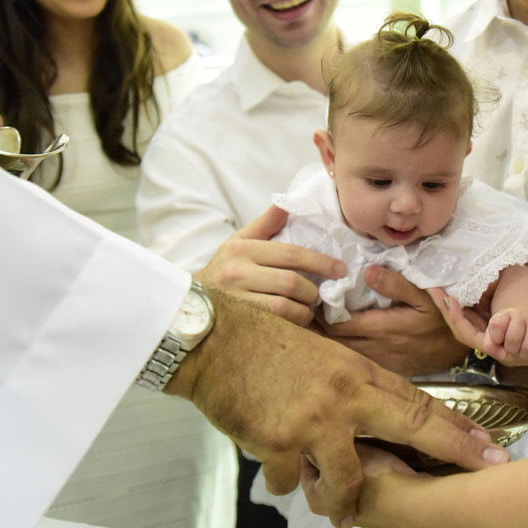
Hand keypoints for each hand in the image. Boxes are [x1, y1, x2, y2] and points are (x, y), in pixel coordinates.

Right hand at [167, 290, 507, 525]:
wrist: (212, 339)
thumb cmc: (261, 342)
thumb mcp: (318, 353)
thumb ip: (347, 384)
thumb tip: (368, 414)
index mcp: (355, 371)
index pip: (416, 400)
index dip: (455, 425)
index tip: (487, 442)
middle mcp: (344, 395)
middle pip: (413, 427)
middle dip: (453, 451)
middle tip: (486, 468)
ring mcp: (314, 420)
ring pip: (349, 478)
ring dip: (343, 500)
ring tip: (339, 512)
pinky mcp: (279, 442)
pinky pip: (292, 482)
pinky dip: (285, 482)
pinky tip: (277, 472)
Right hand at [194, 205, 345, 326]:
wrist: (188, 303)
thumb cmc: (222, 269)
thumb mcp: (238, 241)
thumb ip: (266, 224)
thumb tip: (288, 201)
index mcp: (242, 249)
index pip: (290, 254)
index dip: (320, 262)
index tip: (340, 269)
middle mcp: (237, 273)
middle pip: (291, 283)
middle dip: (313, 291)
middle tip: (320, 295)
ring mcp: (236, 300)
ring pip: (285, 308)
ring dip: (304, 311)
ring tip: (308, 310)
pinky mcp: (238, 323)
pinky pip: (275, 326)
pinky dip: (293, 326)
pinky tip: (297, 324)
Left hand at [320, 266, 465, 375]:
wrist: (463, 348)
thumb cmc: (444, 317)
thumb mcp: (426, 296)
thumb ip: (397, 284)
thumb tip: (368, 271)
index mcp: (383, 328)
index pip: (339, 324)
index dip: (320, 314)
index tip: (309, 298)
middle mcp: (377, 348)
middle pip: (334, 342)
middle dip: (317, 328)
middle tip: (302, 310)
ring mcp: (380, 361)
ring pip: (342, 354)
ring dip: (326, 341)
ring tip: (311, 325)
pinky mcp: (386, 369)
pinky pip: (356, 362)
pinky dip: (341, 351)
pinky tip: (333, 342)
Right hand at [430, 262, 527, 366]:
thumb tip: (517, 256)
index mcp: (507, 329)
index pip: (473, 318)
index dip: (455, 302)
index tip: (442, 284)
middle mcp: (503, 342)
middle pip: (465, 327)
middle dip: (446, 307)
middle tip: (432, 288)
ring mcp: (506, 351)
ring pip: (469, 335)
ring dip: (453, 314)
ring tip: (443, 295)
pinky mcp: (513, 354)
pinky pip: (485, 341)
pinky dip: (469, 323)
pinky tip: (460, 305)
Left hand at [485, 307, 527, 360]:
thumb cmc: (508, 331)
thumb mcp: (494, 335)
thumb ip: (489, 345)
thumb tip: (503, 355)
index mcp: (505, 314)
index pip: (496, 326)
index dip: (495, 338)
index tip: (499, 338)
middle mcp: (522, 316)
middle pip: (513, 340)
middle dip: (510, 349)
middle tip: (512, 346)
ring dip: (524, 354)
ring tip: (523, 348)